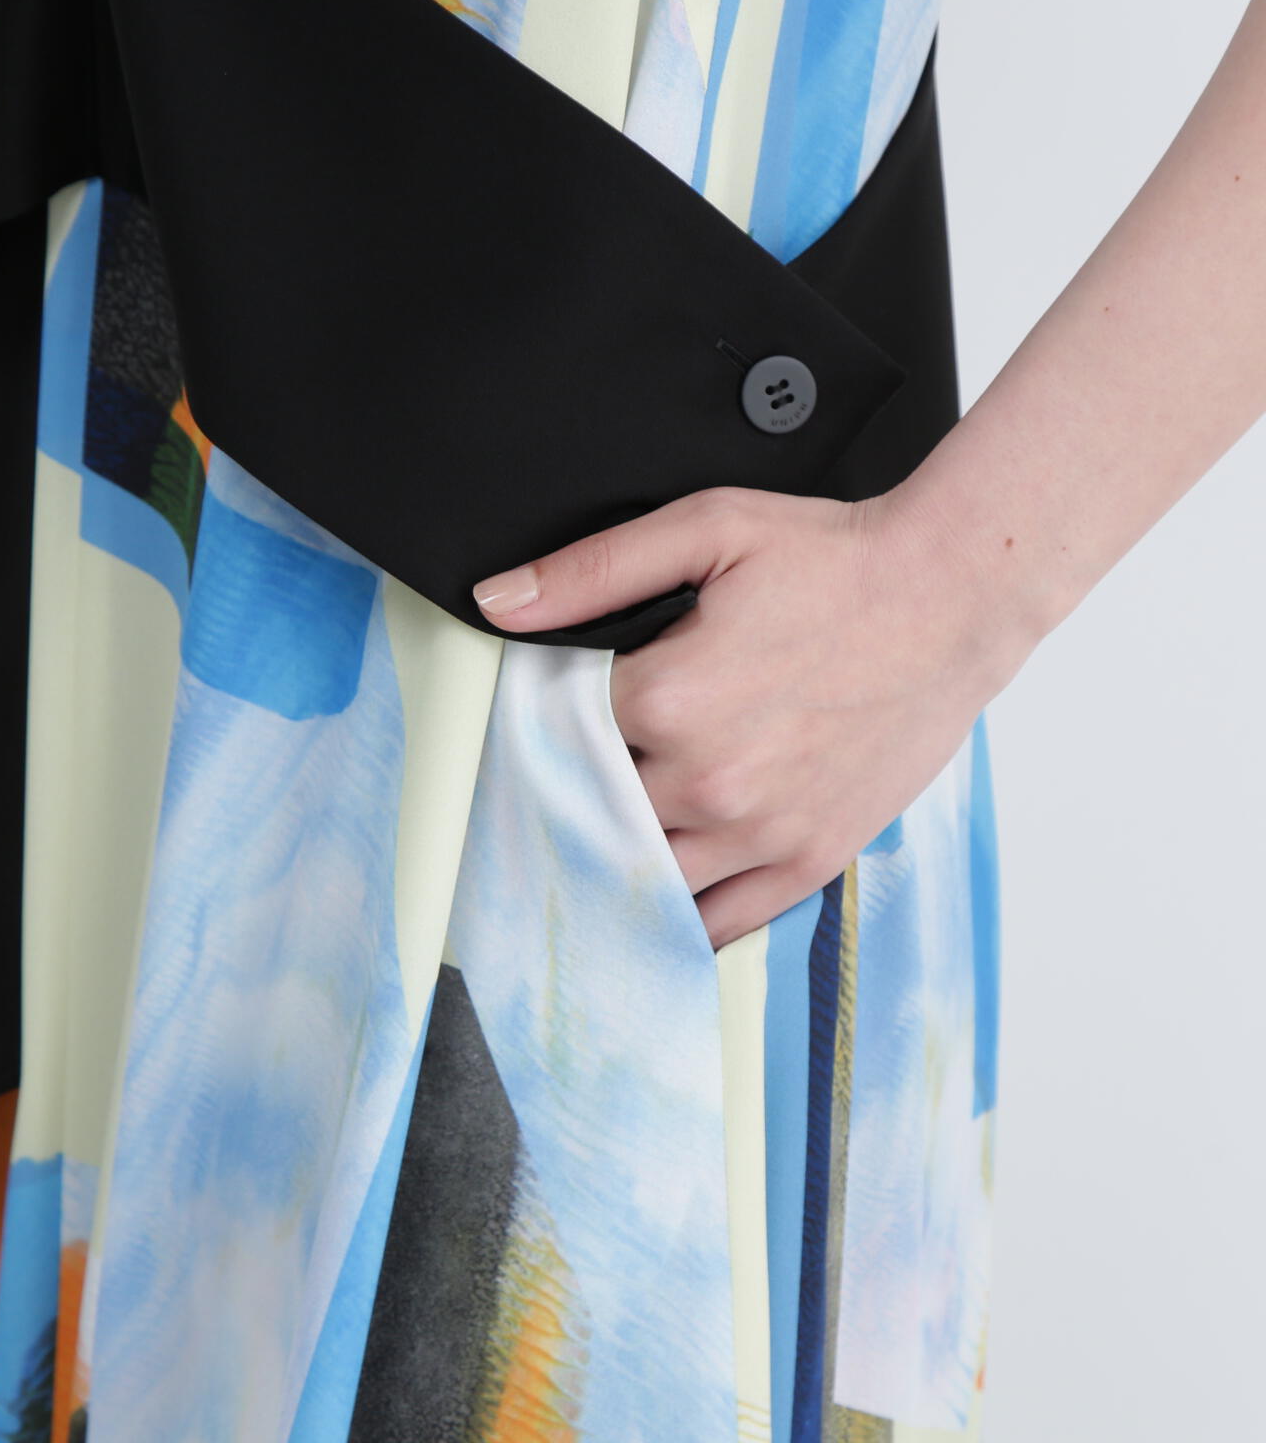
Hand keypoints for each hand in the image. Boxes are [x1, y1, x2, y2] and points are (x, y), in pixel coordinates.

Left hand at [472, 484, 1037, 948]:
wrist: (952, 596)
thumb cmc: (837, 562)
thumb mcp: (708, 529)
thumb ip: (593, 571)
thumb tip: (499, 603)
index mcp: (671, 699)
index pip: (553, 737)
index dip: (543, 725)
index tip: (549, 715)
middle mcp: (708, 780)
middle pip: (591, 811)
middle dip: (577, 790)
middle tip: (580, 769)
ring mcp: (761, 831)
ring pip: (642, 875)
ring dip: (618, 855)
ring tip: (612, 829)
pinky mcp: (809, 859)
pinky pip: (719, 922)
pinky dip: (679, 919)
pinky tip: (658, 901)